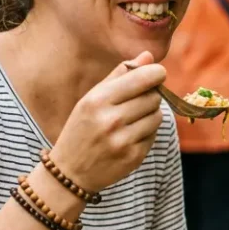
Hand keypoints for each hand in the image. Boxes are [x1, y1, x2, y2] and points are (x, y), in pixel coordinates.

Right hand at [50, 52, 166, 192]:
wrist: (70, 173)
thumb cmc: (82, 129)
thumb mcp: (91, 99)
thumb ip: (119, 76)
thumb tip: (148, 56)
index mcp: (97, 100)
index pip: (142, 79)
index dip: (156, 73)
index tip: (158, 73)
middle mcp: (110, 120)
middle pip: (153, 97)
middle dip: (150, 95)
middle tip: (137, 101)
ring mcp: (123, 141)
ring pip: (157, 116)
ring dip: (150, 115)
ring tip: (132, 120)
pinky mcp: (133, 157)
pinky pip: (154, 135)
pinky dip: (147, 133)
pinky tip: (130, 136)